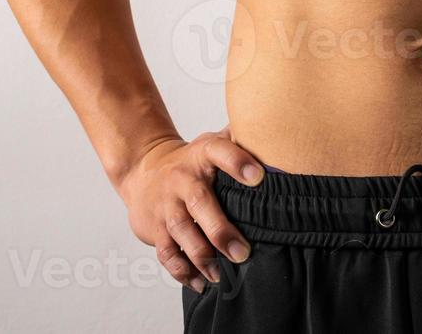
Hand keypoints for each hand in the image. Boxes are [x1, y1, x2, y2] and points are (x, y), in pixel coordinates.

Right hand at [116, 127, 264, 292]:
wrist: (143, 169)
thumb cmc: (190, 161)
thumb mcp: (212, 143)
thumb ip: (241, 141)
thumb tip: (279, 139)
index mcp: (202, 155)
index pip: (220, 152)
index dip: (238, 162)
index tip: (259, 177)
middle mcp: (182, 179)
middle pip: (200, 202)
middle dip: (220, 230)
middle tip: (242, 253)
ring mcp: (167, 205)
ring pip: (181, 231)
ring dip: (202, 257)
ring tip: (220, 275)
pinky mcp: (155, 228)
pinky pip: (167, 253)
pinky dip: (182, 271)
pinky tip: (200, 282)